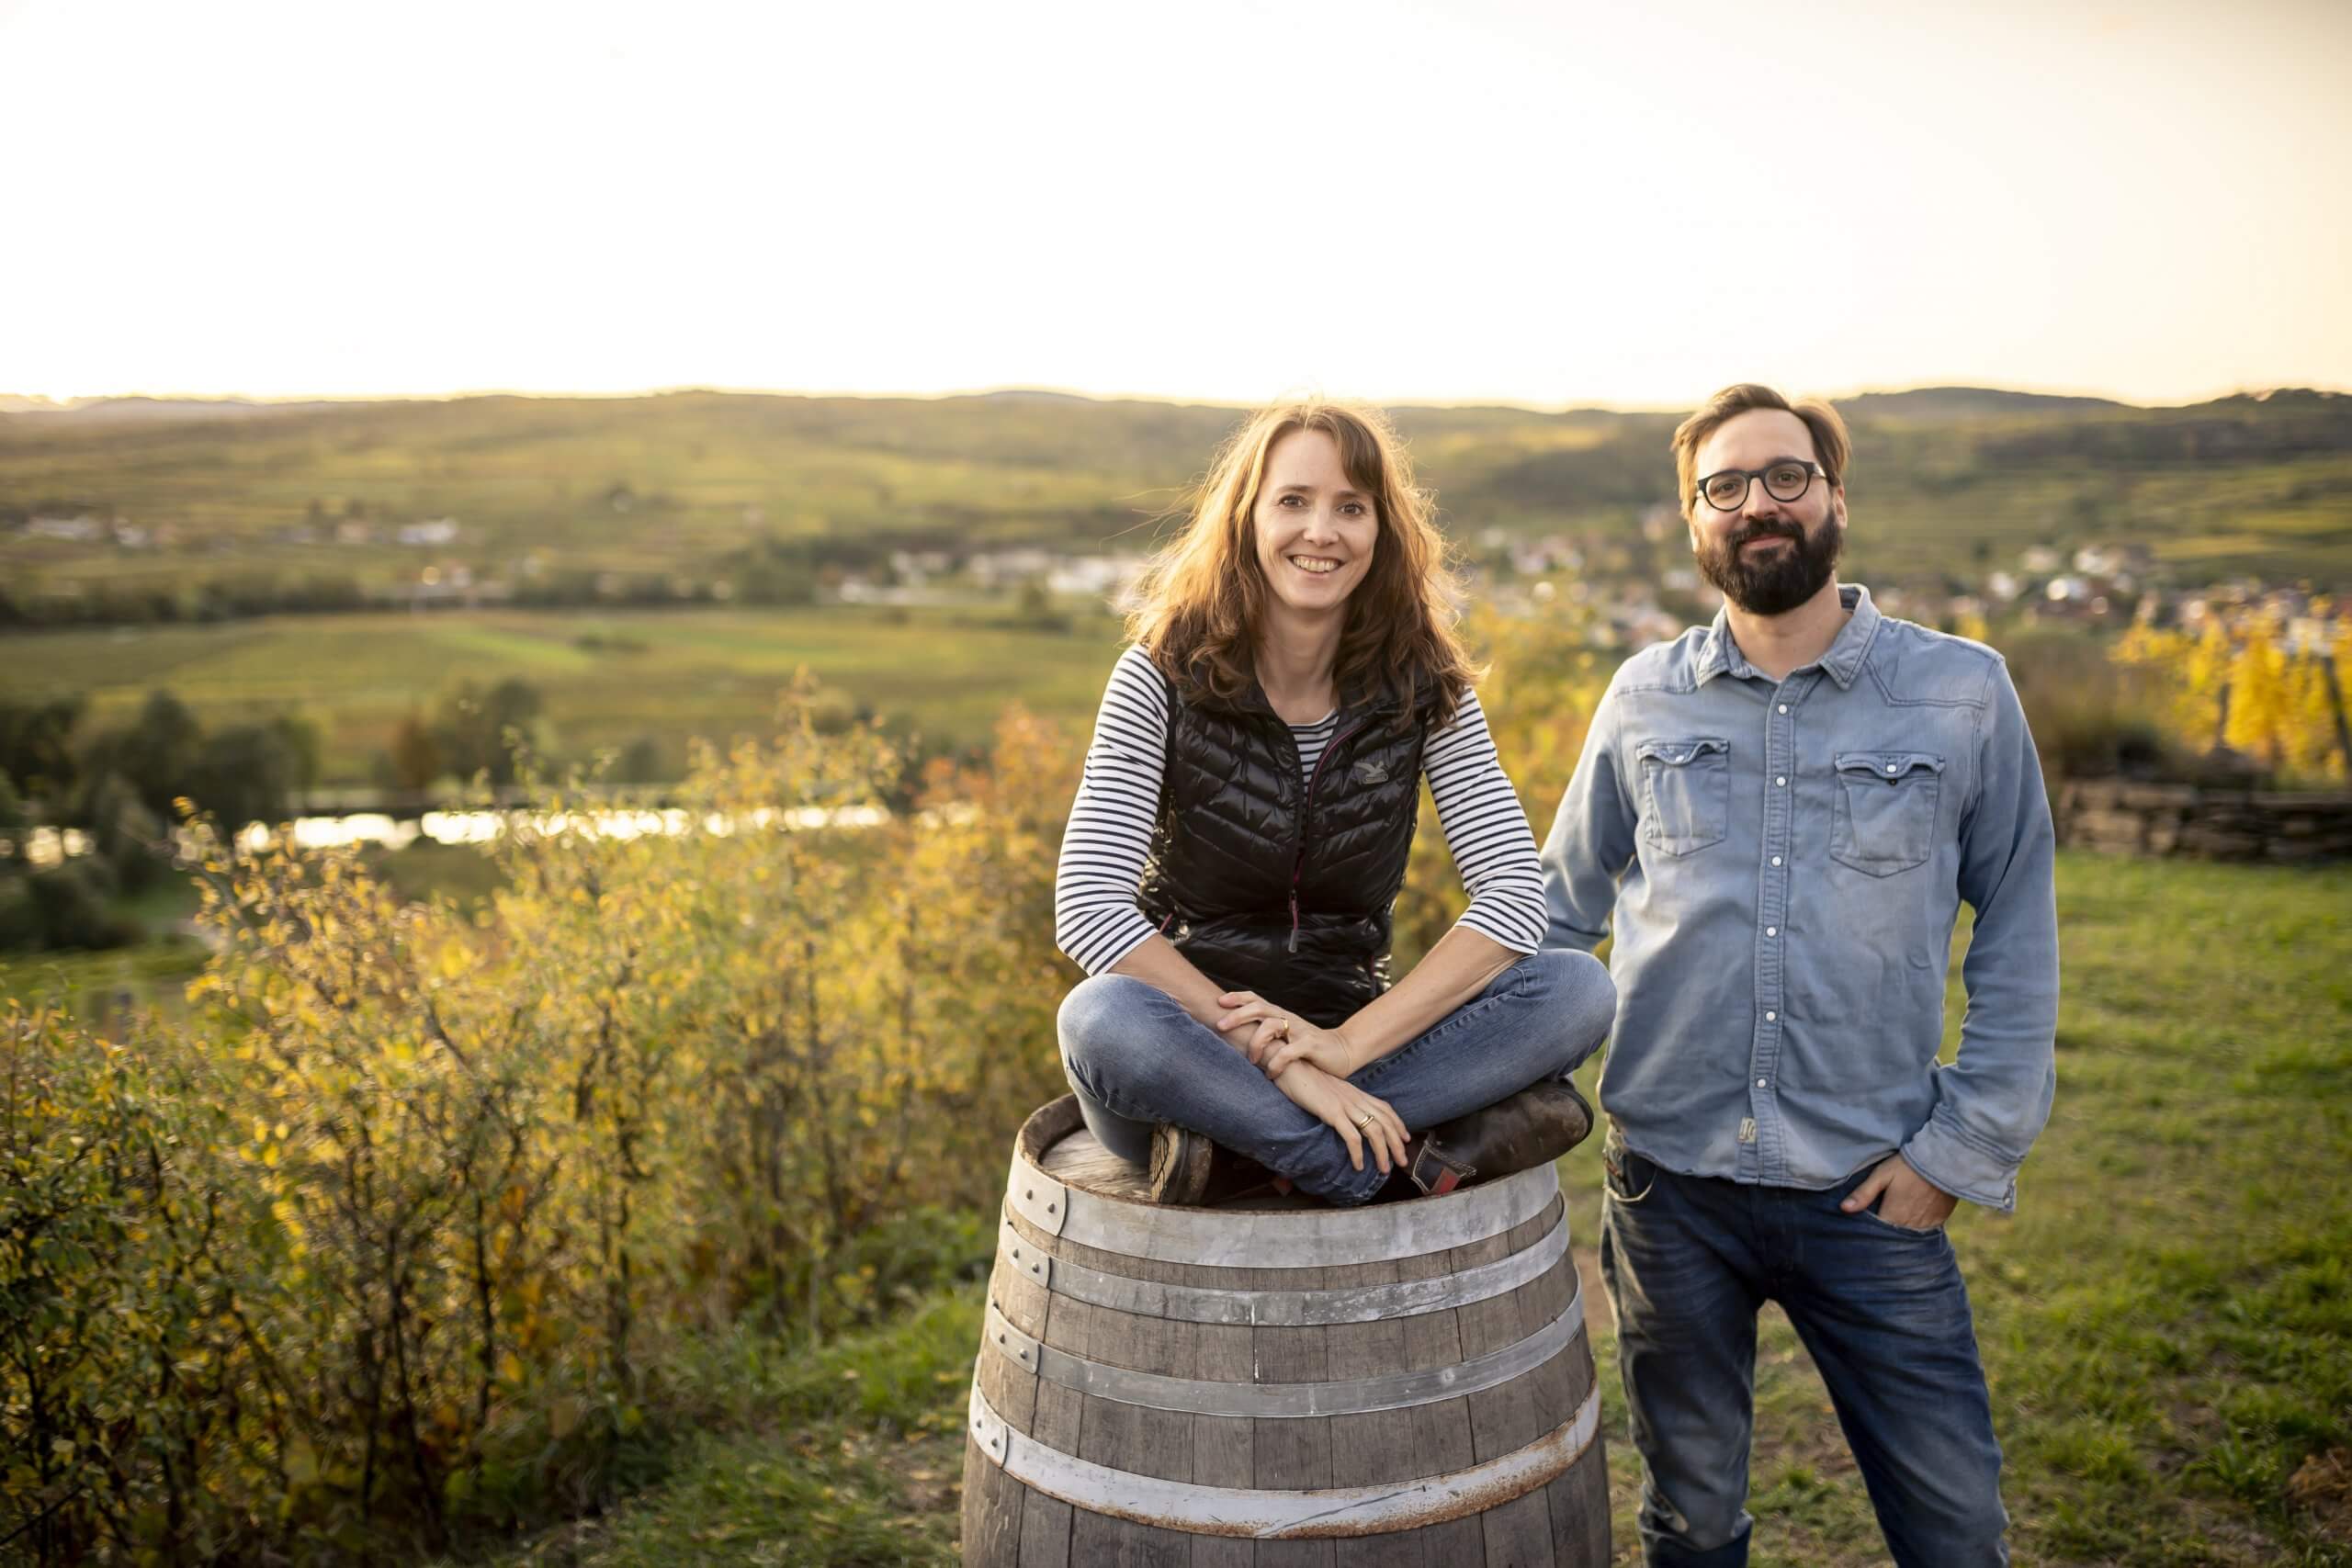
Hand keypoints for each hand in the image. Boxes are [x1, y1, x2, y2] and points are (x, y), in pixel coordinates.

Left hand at [1213, 991, 1359, 1078]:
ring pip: (1271, 1025)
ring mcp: (1299, 1030)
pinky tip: (1270, 1074)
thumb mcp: (1284, 1037)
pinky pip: (1288, 1052)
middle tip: (1220, 1025)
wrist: (1343, 1052)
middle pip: (1259, 1007)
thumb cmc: (1307, 1047)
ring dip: (1256, 1042)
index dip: (1237, 997)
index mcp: (1279, 1015)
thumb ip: (1265, 1035)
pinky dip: (1275, 1064)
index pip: (1256, 999)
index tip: (1218, 1001)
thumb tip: (1234, 1038)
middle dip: (1237, 1014)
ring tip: (1251, 1060)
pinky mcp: (1310, 1045)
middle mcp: (1287, 1018)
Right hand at [1268, 1062, 1409, 1175]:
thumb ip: (1339, 1100)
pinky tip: (1359, 1165)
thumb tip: (1345, 1115)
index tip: (1405, 1138)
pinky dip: (1358, 1153)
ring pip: (1374, 1131)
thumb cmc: (1304, 1078)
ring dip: (1382, 1152)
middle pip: (1385, 1122)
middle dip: (1397, 1144)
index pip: (1385, 1108)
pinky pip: (1351, 1136)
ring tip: (1384, 1169)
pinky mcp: (1332, 1112)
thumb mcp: (1328, 1090)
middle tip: (1403, 1161)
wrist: (1290, 1066)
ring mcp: (1345, 1105)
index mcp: (1355, 1093)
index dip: (1398, 1124)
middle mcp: (1355, 1098)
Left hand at [1842, 1154, 1957, 1230]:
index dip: (1869, 1233)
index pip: (1877, 1234)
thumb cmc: (1908, 1166)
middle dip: (1885, 1236)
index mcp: (1893, 1215)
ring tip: (1893, 1226)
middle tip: (1877, 1228)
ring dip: (1901, 1233)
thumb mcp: (1882, 1175)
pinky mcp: (1939, 1220)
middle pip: (1893, 1237)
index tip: (1861, 1231)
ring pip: (1909, 1236)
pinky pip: (1925, 1231)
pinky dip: (1917, 1229)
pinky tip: (1911, 1222)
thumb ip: (1864, 1193)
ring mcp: (1927, 1224)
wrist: (1943, 1160)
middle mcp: (1910, 1225)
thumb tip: (1844, 1209)